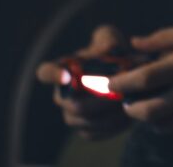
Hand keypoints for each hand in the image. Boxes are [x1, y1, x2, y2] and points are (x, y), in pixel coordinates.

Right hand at [36, 24, 131, 139]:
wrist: (127, 75)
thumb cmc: (113, 52)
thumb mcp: (111, 39)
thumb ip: (108, 39)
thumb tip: (109, 49)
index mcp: (62, 70)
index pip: (45, 73)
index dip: (52, 75)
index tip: (67, 76)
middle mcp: (61, 95)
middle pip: (73, 104)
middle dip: (98, 100)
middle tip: (119, 93)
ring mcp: (71, 115)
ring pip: (84, 121)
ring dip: (107, 114)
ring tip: (127, 104)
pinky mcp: (85, 129)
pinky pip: (94, 133)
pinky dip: (111, 127)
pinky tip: (127, 116)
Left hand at [109, 22, 172, 143]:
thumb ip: (162, 38)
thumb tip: (133, 44)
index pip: (144, 78)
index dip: (121, 83)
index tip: (110, 84)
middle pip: (148, 111)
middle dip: (130, 109)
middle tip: (127, 103)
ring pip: (162, 126)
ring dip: (151, 119)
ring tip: (153, 106)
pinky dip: (171, 127)